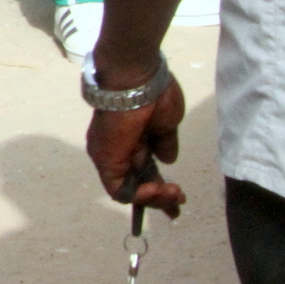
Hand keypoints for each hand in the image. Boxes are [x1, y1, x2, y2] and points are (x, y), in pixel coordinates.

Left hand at [84, 76, 188, 218]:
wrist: (137, 81)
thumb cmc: (154, 95)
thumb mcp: (166, 124)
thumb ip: (165, 143)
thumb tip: (167, 159)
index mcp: (131, 139)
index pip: (142, 170)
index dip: (159, 186)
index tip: (179, 196)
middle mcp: (117, 149)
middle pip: (135, 183)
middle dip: (158, 198)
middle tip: (178, 202)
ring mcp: (109, 156)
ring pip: (127, 189)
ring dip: (153, 198)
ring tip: (174, 195)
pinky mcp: (106, 161)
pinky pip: (120, 189)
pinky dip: (140, 196)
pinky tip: (160, 190)